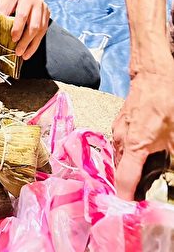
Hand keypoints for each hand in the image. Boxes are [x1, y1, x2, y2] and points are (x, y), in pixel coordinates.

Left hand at [0, 0, 49, 59]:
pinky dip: (37, 41)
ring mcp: (44, 9)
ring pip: (41, 30)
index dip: (18, 28)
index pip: (22, 15)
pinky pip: (43, 30)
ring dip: (33, 45)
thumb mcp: (2, 4)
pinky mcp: (47, 15)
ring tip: (24, 55)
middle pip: (34, 25)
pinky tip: (30, 49)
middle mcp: (38, 4)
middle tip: (18, 52)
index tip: (12, 39)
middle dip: (26, 41)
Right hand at [113, 66, 173, 199]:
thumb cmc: (164, 100)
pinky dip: (128, 152)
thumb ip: (172, 158)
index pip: (124, 180)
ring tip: (140, 174)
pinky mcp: (120, 121)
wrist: (153, 74)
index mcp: (134, 145)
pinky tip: (140, 151)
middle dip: (127, 184)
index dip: (123, 198)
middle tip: (138, 195)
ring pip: (120, 156)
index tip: (125, 212)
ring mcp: (118, 128)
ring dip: (128, 167)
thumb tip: (172, 175)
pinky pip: (121, 143)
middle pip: (119, 170)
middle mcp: (121, 139)